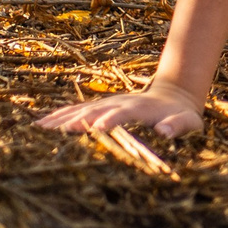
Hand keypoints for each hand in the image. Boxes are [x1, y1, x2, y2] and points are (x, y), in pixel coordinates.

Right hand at [36, 80, 202, 139]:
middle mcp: (120, 103)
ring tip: (38, 128)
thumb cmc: (182, 116)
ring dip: (61, 118)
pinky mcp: (101, 106)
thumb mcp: (189, 121)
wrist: (175, 97)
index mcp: (141, 108)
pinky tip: (41, 124)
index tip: (96, 127)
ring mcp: (109, 103)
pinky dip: (60, 116)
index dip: (110, 119)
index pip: (123, 113)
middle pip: (95, 110)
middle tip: (54, 130)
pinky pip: (78, 110)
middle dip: (76, 120)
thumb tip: (165, 131)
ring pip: (82, 109)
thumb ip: (178, 125)